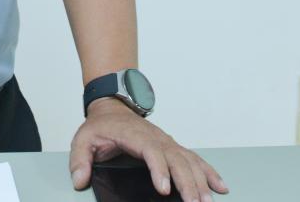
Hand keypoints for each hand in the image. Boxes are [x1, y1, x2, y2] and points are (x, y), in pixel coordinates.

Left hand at [69, 98, 227, 201]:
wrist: (113, 107)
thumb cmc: (101, 125)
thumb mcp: (83, 138)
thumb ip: (79, 159)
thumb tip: (79, 180)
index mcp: (134, 135)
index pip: (151, 151)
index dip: (159, 169)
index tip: (165, 189)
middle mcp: (156, 138)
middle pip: (176, 159)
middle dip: (187, 182)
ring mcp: (167, 143)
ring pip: (189, 161)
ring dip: (201, 181)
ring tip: (208, 201)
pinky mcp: (173, 148)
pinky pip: (195, 159)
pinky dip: (209, 172)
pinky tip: (220, 186)